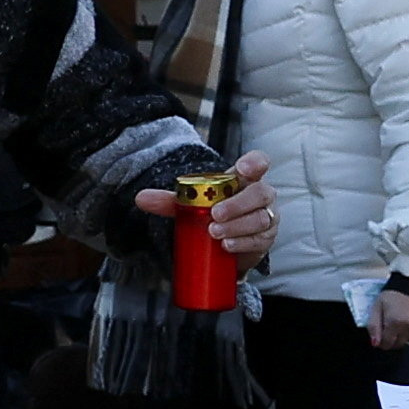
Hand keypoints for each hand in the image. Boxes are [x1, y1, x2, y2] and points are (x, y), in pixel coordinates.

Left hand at [141, 152, 277, 265]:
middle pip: (260, 193)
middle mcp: (261, 195)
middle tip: (215, 215)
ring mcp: (267, 217)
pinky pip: (259, 240)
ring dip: (237, 226)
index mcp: (245, 179)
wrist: (223, 245)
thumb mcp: (191, 205)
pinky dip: (242, 243)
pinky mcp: (265, 239)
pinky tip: (227, 246)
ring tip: (214, 234)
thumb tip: (141, 198)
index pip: (259, 163)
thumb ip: (169, 201)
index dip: (255, 163)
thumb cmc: (212, 214)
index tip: (243, 169)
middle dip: (237, 204)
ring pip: (260, 218)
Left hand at [370, 282, 408, 350]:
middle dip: (393, 338)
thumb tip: (375, 343)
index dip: (382, 340)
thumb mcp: (377, 306)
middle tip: (393, 324)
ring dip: (405, 335)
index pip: (386, 344)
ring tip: (404, 320)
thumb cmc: (395, 293)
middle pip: (398, 344)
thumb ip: (373, 326)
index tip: (383, 332)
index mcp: (394, 322)